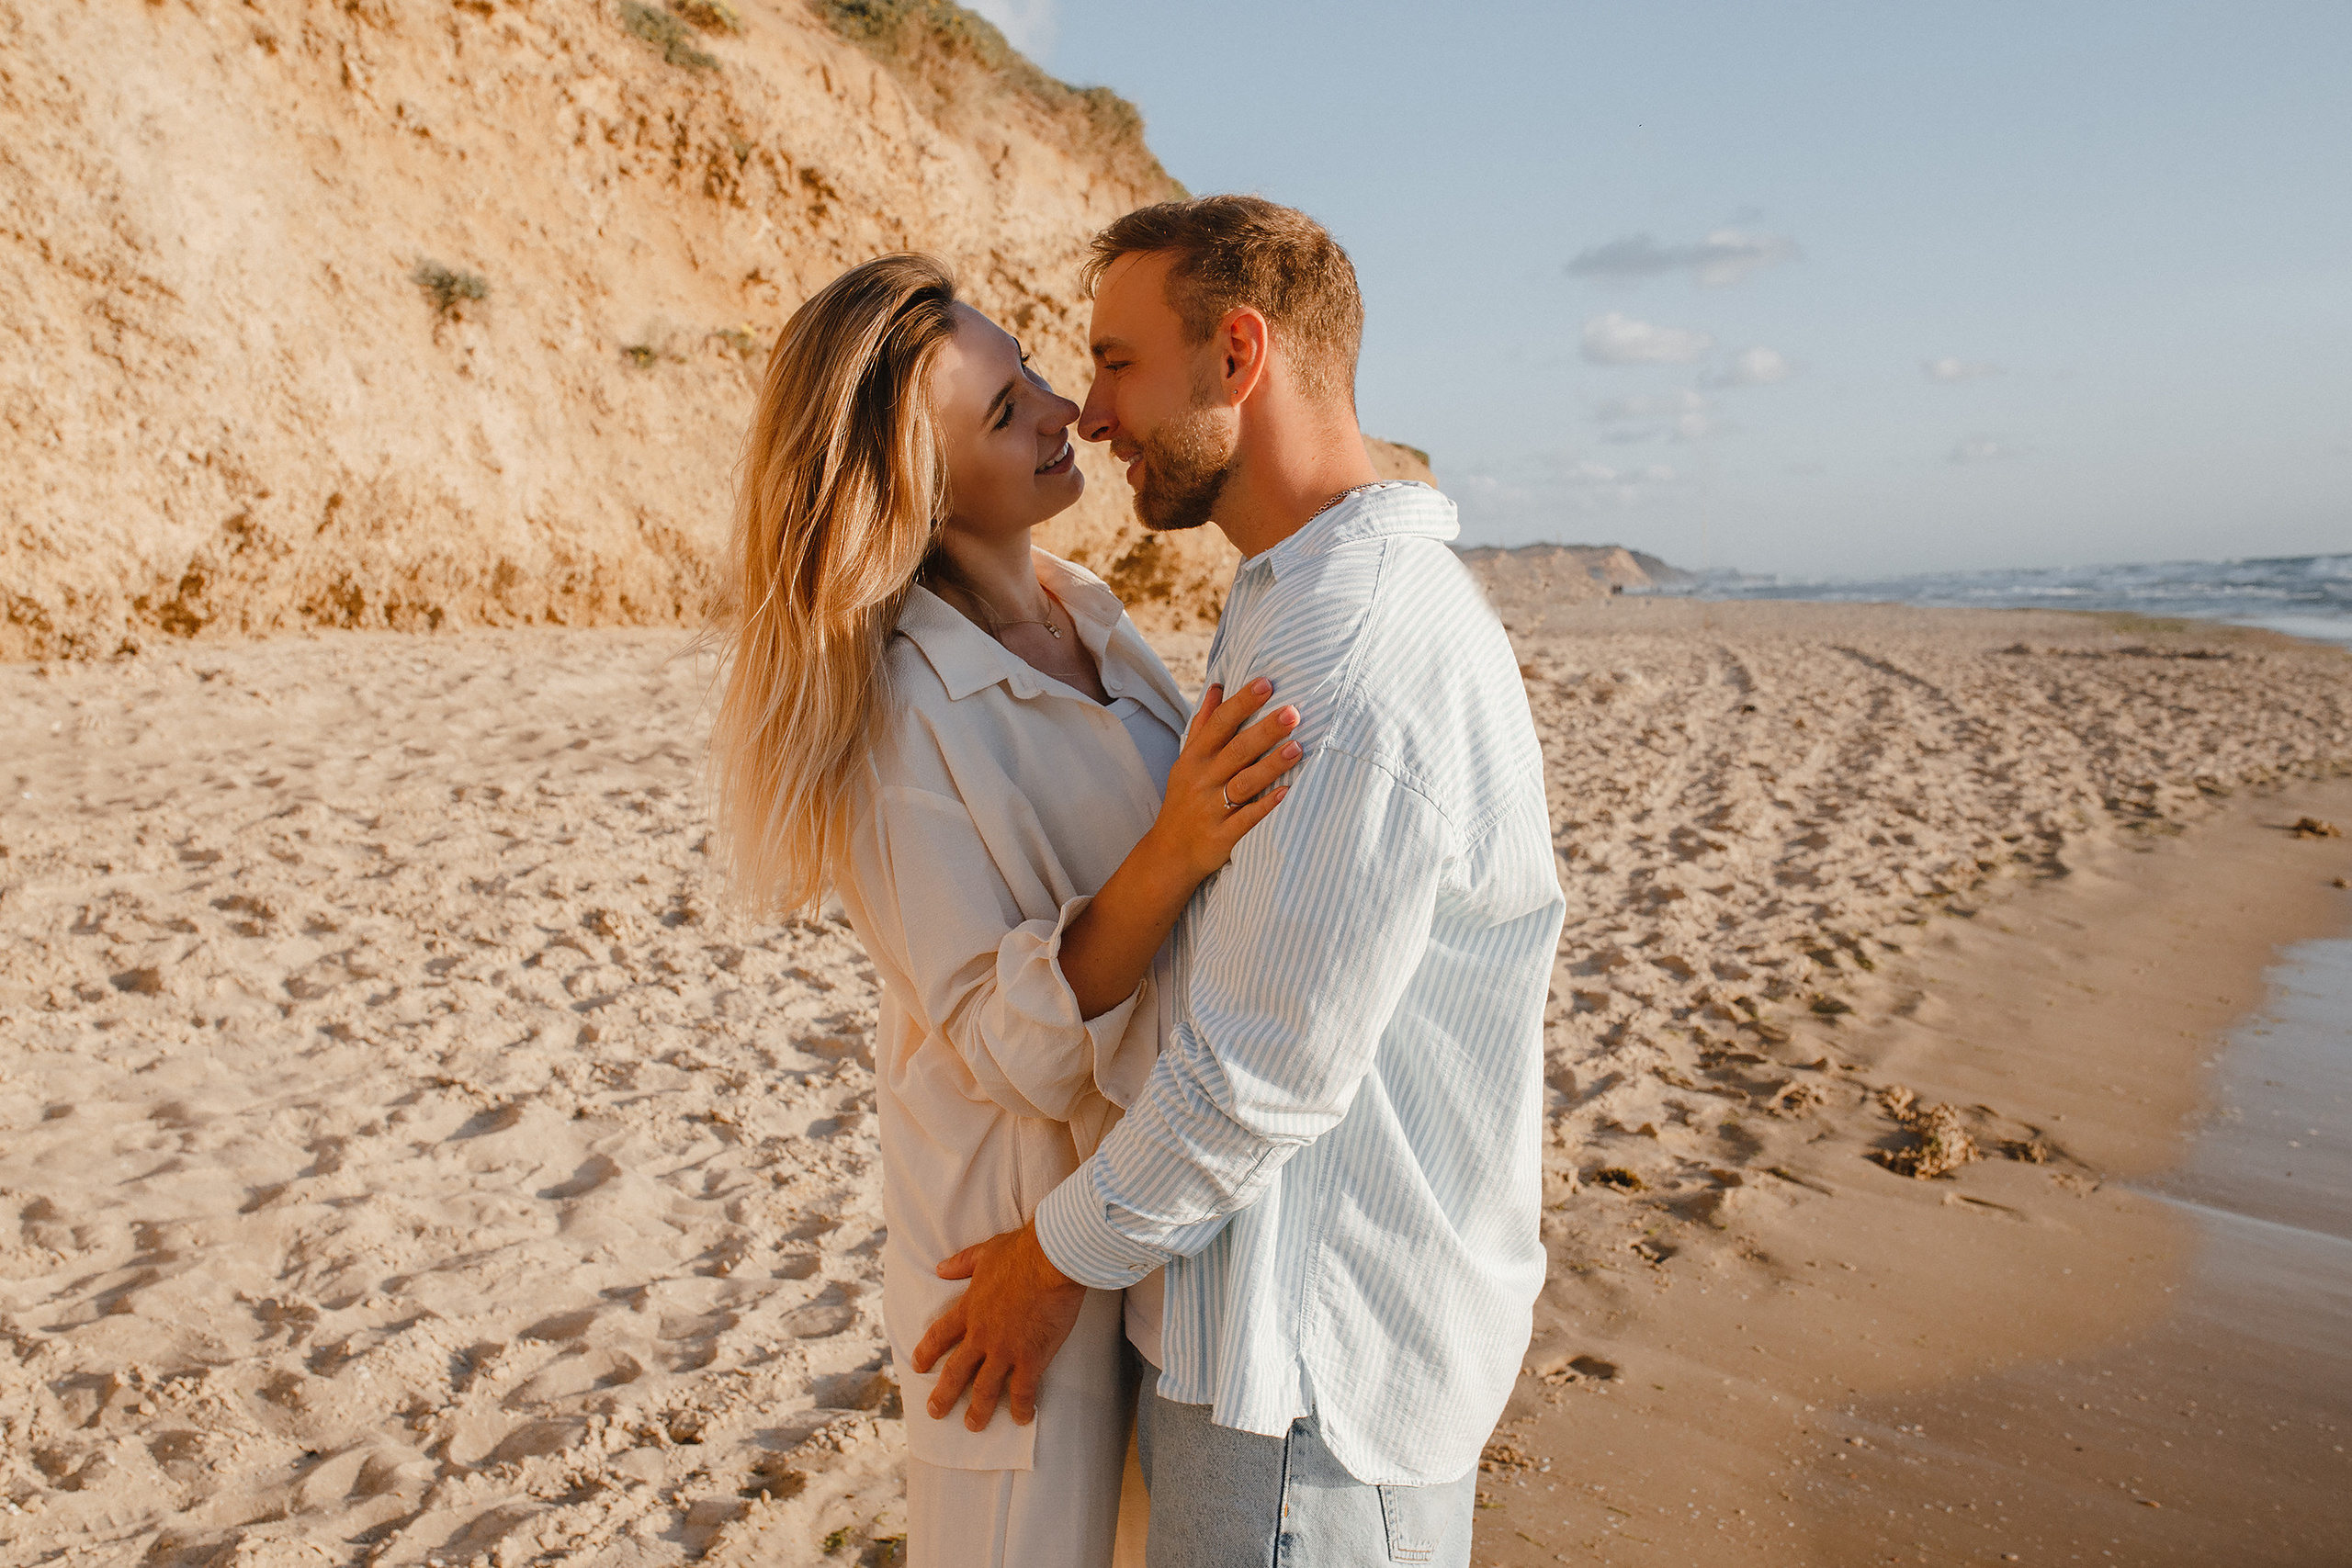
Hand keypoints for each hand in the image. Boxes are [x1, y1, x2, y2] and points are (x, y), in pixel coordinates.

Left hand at [911, 1221, 1087, 1430]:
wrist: (1051, 1260)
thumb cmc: (1022, 1251)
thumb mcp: (985, 1252)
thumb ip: (962, 1263)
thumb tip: (940, 1269)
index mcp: (969, 1309)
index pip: (939, 1335)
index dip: (927, 1352)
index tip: (918, 1366)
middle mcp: (982, 1335)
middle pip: (956, 1371)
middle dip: (944, 1394)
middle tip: (935, 1412)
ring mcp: (1005, 1350)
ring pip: (985, 1389)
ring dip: (978, 1410)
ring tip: (973, 1426)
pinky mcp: (1031, 1358)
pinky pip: (1023, 1390)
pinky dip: (1022, 1407)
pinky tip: (1023, 1418)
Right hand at [1149, 677, 1301, 883]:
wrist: (1168, 854)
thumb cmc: (1184, 801)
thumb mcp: (1186, 761)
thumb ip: (1203, 724)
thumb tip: (1217, 686)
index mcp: (1194, 758)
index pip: (1219, 723)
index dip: (1242, 702)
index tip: (1266, 683)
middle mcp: (1202, 780)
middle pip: (1236, 750)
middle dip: (1265, 730)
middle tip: (1293, 711)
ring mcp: (1211, 809)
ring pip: (1244, 783)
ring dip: (1271, 765)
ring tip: (1298, 747)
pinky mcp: (1222, 836)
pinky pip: (1247, 819)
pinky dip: (1266, 806)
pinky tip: (1287, 792)